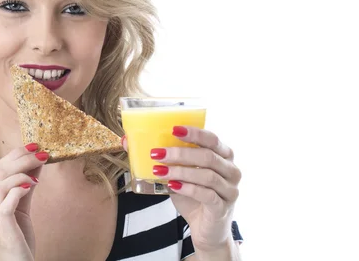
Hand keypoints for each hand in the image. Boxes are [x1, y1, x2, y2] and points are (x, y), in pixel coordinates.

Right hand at [0, 143, 47, 260]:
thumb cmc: (16, 239)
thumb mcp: (19, 208)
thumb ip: (24, 185)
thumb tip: (36, 160)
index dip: (14, 156)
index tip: (33, 146)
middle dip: (22, 160)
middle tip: (41, 153)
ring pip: (0, 186)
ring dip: (22, 173)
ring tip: (38, 172)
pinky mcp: (0, 231)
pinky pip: (6, 205)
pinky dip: (18, 190)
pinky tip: (31, 185)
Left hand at [123, 127, 241, 251]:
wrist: (206, 230)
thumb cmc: (193, 196)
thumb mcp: (177, 174)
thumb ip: (160, 158)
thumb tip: (127, 140)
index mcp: (223, 156)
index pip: (212, 138)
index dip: (194, 132)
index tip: (173, 129)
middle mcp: (231, 170)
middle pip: (208, 156)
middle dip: (180, 153)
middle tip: (157, 153)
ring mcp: (230, 190)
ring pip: (207, 175)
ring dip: (180, 171)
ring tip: (159, 170)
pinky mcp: (223, 207)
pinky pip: (207, 195)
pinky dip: (188, 189)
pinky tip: (172, 186)